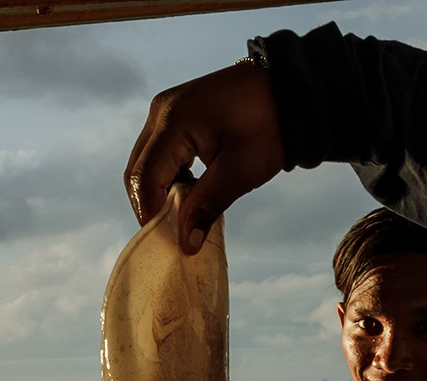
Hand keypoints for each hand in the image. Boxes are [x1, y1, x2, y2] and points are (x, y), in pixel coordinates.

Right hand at [124, 62, 284, 252]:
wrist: (288, 91)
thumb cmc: (268, 127)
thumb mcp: (238, 173)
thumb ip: (206, 207)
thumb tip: (186, 243)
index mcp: (173, 121)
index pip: (145, 177)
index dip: (151, 213)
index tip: (167, 241)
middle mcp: (160, 112)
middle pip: (138, 170)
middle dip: (152, 205)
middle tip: (174, 234)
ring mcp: (165, 110)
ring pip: (147, 162)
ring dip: (161, 192)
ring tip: (187, 213)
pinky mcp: (176, 114)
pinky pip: (160, 152)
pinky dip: (170, 176)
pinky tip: (193, 189)